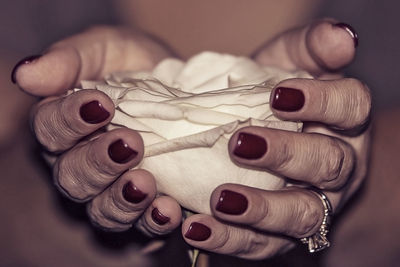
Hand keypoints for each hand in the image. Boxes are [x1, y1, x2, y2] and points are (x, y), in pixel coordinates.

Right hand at [13, 26, 181, 234]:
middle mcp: (81, 163)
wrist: (185, 88)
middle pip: (71, 177)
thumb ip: (71, 58)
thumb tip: (26, 75)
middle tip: (130, 144)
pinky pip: (140, 226)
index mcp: (65, 124)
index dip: (69, 120)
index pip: (49, 128)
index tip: (102, 104)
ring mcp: (111, 189)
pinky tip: (168, 210)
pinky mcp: (143, 206)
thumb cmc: (139, 67)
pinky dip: (152, 221)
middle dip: (98, 163)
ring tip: (145, 184)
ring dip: (122, 200)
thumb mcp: (110, 48)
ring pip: (100, 210)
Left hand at [182, 20, 370, 258]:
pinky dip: (231, 239)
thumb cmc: (278, 100)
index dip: (321, 101)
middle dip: (286, 155)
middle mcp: (337, 166)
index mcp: (342, 121)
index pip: (350, 107)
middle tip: (240, 145)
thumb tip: (343, 37)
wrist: (277, 148)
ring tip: (219, 200)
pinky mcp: (283, 234)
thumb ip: (310, 48)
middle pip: (328, 164)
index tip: (280, 95)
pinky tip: (198, 228)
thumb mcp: (290, 65)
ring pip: (301, 214)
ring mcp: (314, 204)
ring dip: (260, 210)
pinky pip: (264, 244)